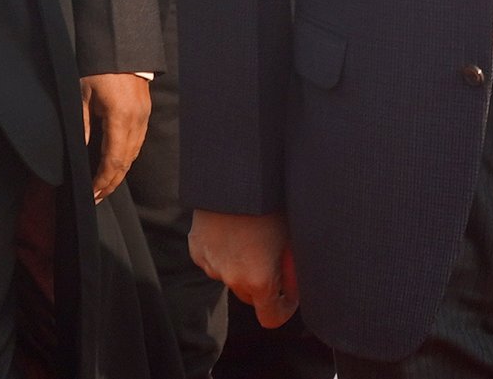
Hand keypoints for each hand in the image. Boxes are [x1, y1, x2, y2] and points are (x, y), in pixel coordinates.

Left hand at [81, 73, 150, 201]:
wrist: (123, 48)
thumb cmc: (100, 69)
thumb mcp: (83, 95)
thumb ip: (84, 125)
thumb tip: (81, 151)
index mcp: (120, 116)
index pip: (113, 159)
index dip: (103, 179)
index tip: (93, 193)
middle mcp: (136, 119)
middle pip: (127, 161)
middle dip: (112, 182)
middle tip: (97, 197)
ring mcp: (144, 115)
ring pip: (134, 153)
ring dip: (120, 171)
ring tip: (106, 184)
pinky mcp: (145, 111)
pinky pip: (138, 141)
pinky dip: (128, 157)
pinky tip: (118, 162)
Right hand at [189, 210, 299, 328]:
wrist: (235, 173)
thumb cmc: (271, 200)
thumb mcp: (291, 234)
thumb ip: (292, 264)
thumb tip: (296, 278)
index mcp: (259, 279)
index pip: (271, 317)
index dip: (285, 307)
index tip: (291, 290)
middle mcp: (232, 278)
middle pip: (250, 296)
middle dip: (264, 282)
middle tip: (275, 254)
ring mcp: (211, 264)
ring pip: (231, 275)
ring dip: (241, 264)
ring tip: (252, 232)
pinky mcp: (196, 248)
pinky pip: (213, 258)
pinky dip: (223, 249)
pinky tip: (232, 225)